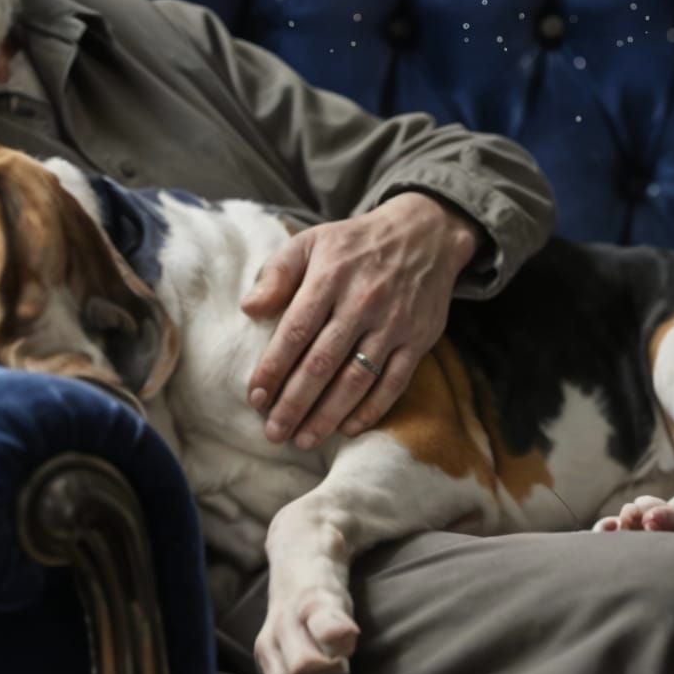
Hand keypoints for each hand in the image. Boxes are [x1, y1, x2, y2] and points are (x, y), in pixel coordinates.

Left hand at [241, 194, 480, 450]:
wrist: (424, 234)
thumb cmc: (355, 243)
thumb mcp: (311, 242)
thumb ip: (278, 273)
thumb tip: (249, 308)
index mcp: (329, 278)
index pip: (295, 331)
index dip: (273, 368)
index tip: (255, 397)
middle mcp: (362, 303)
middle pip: (322, 363)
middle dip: (295, 403)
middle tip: (273, 432)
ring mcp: (393, 324)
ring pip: (356, 379)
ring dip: (328, 415)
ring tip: (303, 440)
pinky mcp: (418, 340)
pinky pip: (394, 383)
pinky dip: (371, 410)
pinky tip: (348, 429)